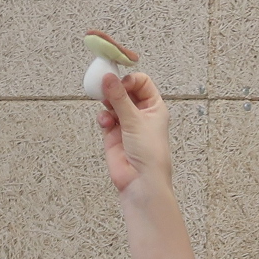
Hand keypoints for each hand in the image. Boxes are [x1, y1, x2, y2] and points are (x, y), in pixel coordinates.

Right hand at [97, 71, 172, 193]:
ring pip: (113, 103)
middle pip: (125, 91)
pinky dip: (104, 118)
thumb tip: (108, 77)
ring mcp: (126, 123)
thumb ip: (119, 97)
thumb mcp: (135, 120)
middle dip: (114, 89)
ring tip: (106, 106)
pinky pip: (105, 118)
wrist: (140, 181)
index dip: (129, 80)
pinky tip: (106, 123)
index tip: (119, 83)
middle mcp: (141, 114)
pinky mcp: (114, 134)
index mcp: (154, 107)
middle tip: (105, 88)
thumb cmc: (150, 154)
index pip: (141, 82)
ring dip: (107, 103)